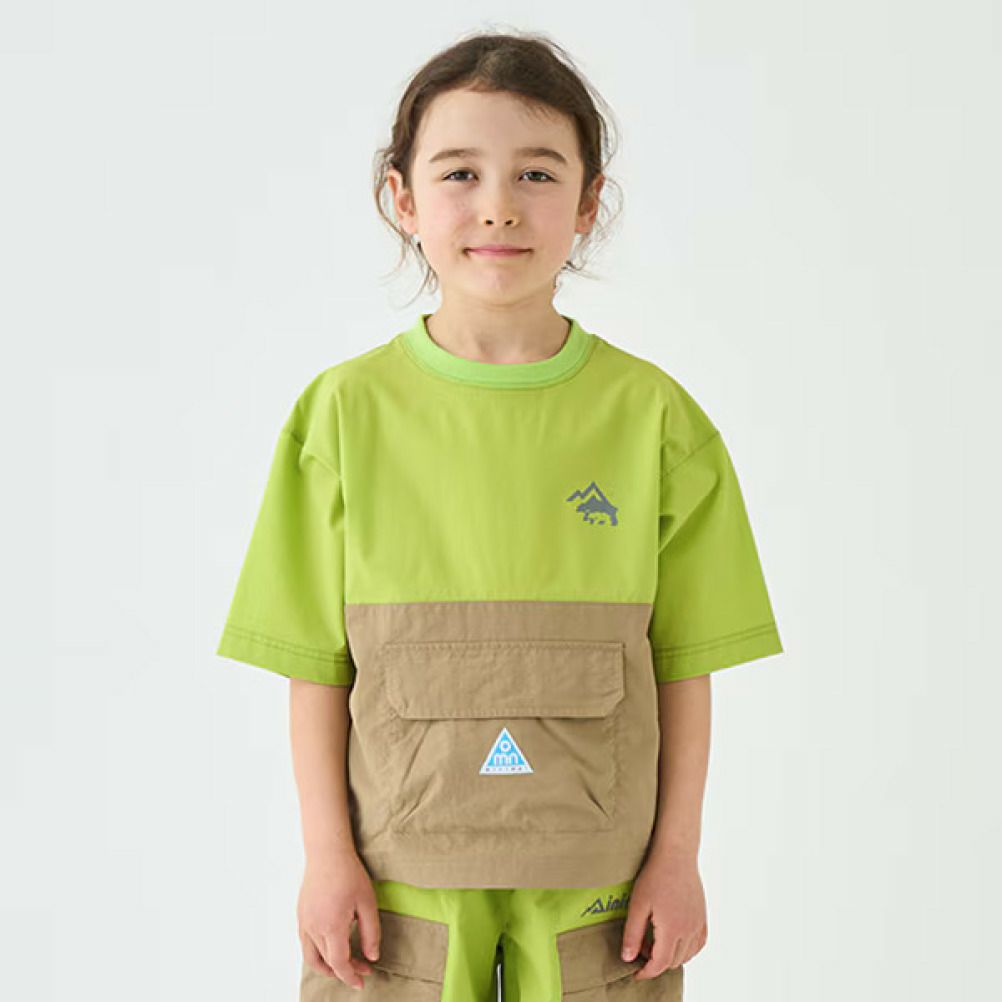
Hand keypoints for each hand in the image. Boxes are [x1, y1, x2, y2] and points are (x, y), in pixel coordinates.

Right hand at [297, 850, 381, 989]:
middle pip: (327, 961)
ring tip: (344, 966)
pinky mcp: (301, 915)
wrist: (327, 852)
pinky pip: (306, 943)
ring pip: (311, 957)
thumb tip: (372, 956)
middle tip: (363, 967)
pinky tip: (330, 947)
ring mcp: (304, 922)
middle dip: (345, 969)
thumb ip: (371, 932)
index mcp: (331, 926)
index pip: (339, 963)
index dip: (351, 976)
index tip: (361, 982)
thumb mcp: (367, 903)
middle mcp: (313, 928)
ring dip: (327, 967)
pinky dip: (317, 953)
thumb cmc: (348, 873)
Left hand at [620, 847, 707, 980]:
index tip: (635, 972)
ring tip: (653, 939)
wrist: (676, 855)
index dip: (646, 972)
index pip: (660, 964)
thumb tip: (628, 958)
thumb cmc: (655, 876)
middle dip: (656, 962)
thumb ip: (632, 934)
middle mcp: (689, 930)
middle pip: (673, 962)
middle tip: (640, 946)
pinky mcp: (702, 917)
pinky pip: (698, 944)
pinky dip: (686, 948)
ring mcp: (698, 924)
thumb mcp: (637, 905)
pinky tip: (674, 938)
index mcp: (672, 930)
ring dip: (670, 956)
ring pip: (687, 955)